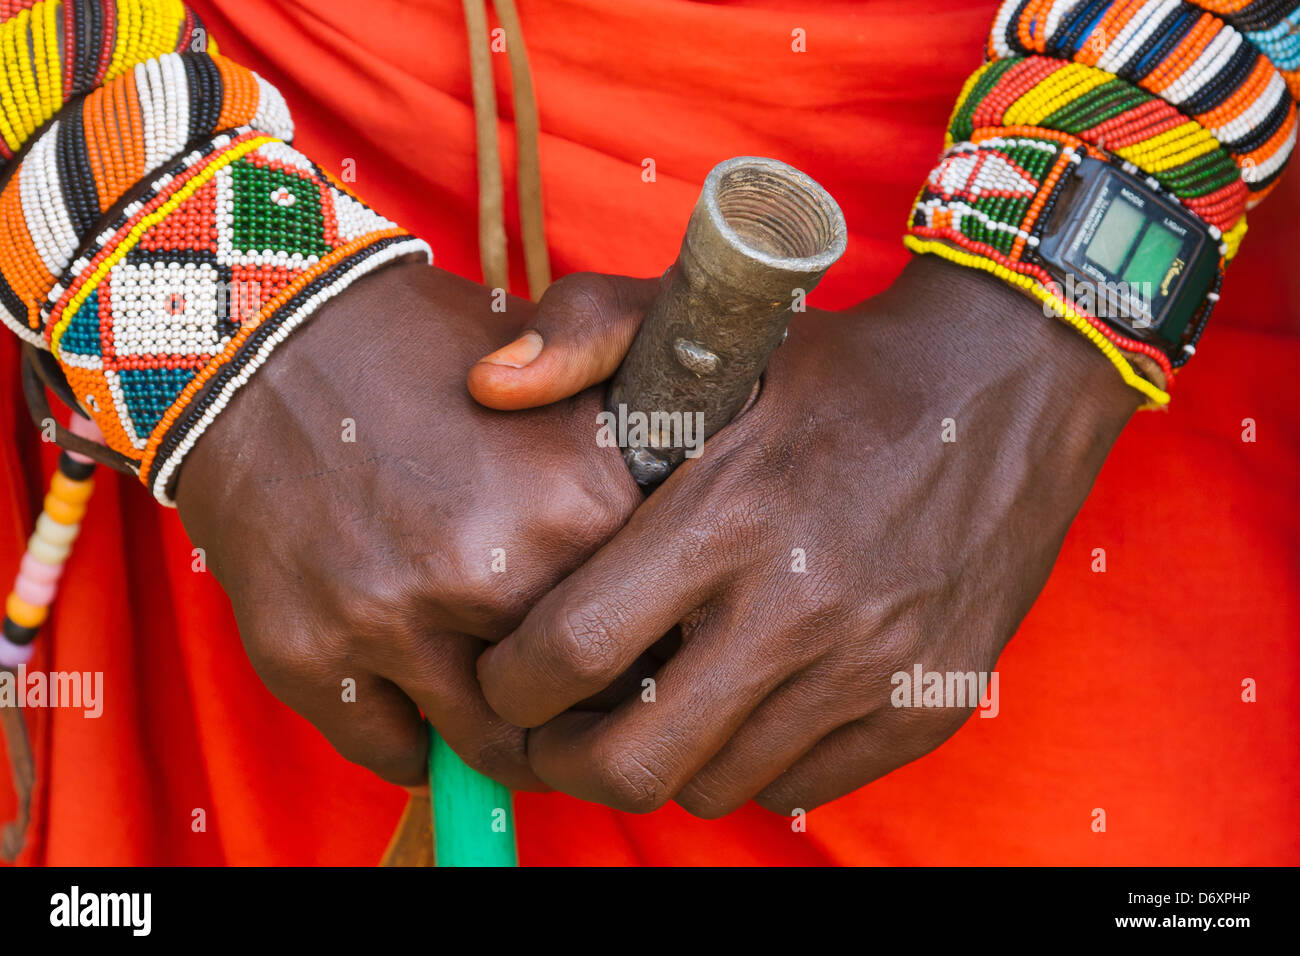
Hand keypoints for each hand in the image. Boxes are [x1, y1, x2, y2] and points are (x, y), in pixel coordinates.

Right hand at [175, 263, 650, 788]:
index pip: (657, 637)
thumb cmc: (435, 356)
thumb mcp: (571, 370)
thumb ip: (647, 458)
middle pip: (583, 705)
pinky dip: (419, 744)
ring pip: (491, 746)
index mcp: (577, 506)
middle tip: (573, 689)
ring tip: (506, 708)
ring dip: (505, 736)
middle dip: (584, 704)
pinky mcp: (308, 654)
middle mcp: (490, 571)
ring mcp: (391, 618)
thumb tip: (684, 568)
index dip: (649, 645)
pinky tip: (423, 701)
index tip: (635, 643)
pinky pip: (396, 754)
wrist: (276, 339)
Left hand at [472, 255, 1139, 814]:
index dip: (510, 683)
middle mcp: (800, 608)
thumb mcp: (714, 321)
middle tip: (556, 728)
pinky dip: (754, 762)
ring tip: (653, 708)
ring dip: (664, 759)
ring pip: (717, 785)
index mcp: (729, 514)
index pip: (573, 648)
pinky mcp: (925, 704)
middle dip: (566, 759)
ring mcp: (871, 668)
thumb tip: (488, 385)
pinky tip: (745, 703)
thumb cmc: (838, 364)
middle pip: (635, 759)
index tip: (501, 676)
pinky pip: (803, 787)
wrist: (1008, 384)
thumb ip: (588, 331)